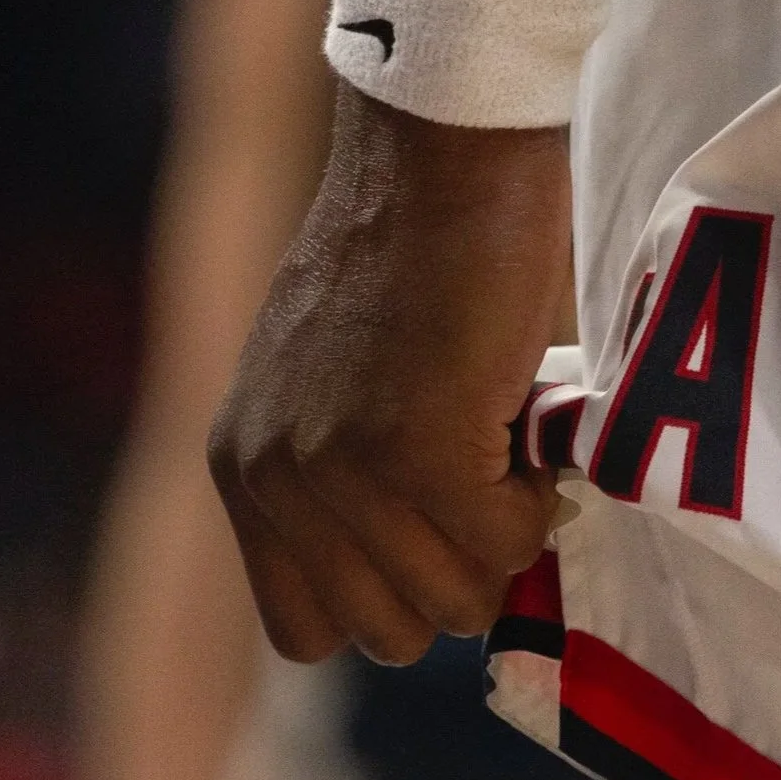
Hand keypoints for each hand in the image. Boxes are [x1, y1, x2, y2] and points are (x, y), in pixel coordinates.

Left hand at [208, 88, 567, 664]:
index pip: (306, 630)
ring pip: (455, 600)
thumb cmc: (414, 244)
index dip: (390, 590)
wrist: (445, 146)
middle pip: (388, 633)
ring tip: (508, 440)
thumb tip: (426, 575)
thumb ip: (341, 477)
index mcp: (241, 467)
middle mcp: (274, 481)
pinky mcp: (419, 452)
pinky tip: (530, 425)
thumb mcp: (331, 378)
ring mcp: (342, 473)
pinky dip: (539, 499)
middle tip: (488, 475)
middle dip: (457, 568)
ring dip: (504, 535)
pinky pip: (506, 543)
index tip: (437, 521)